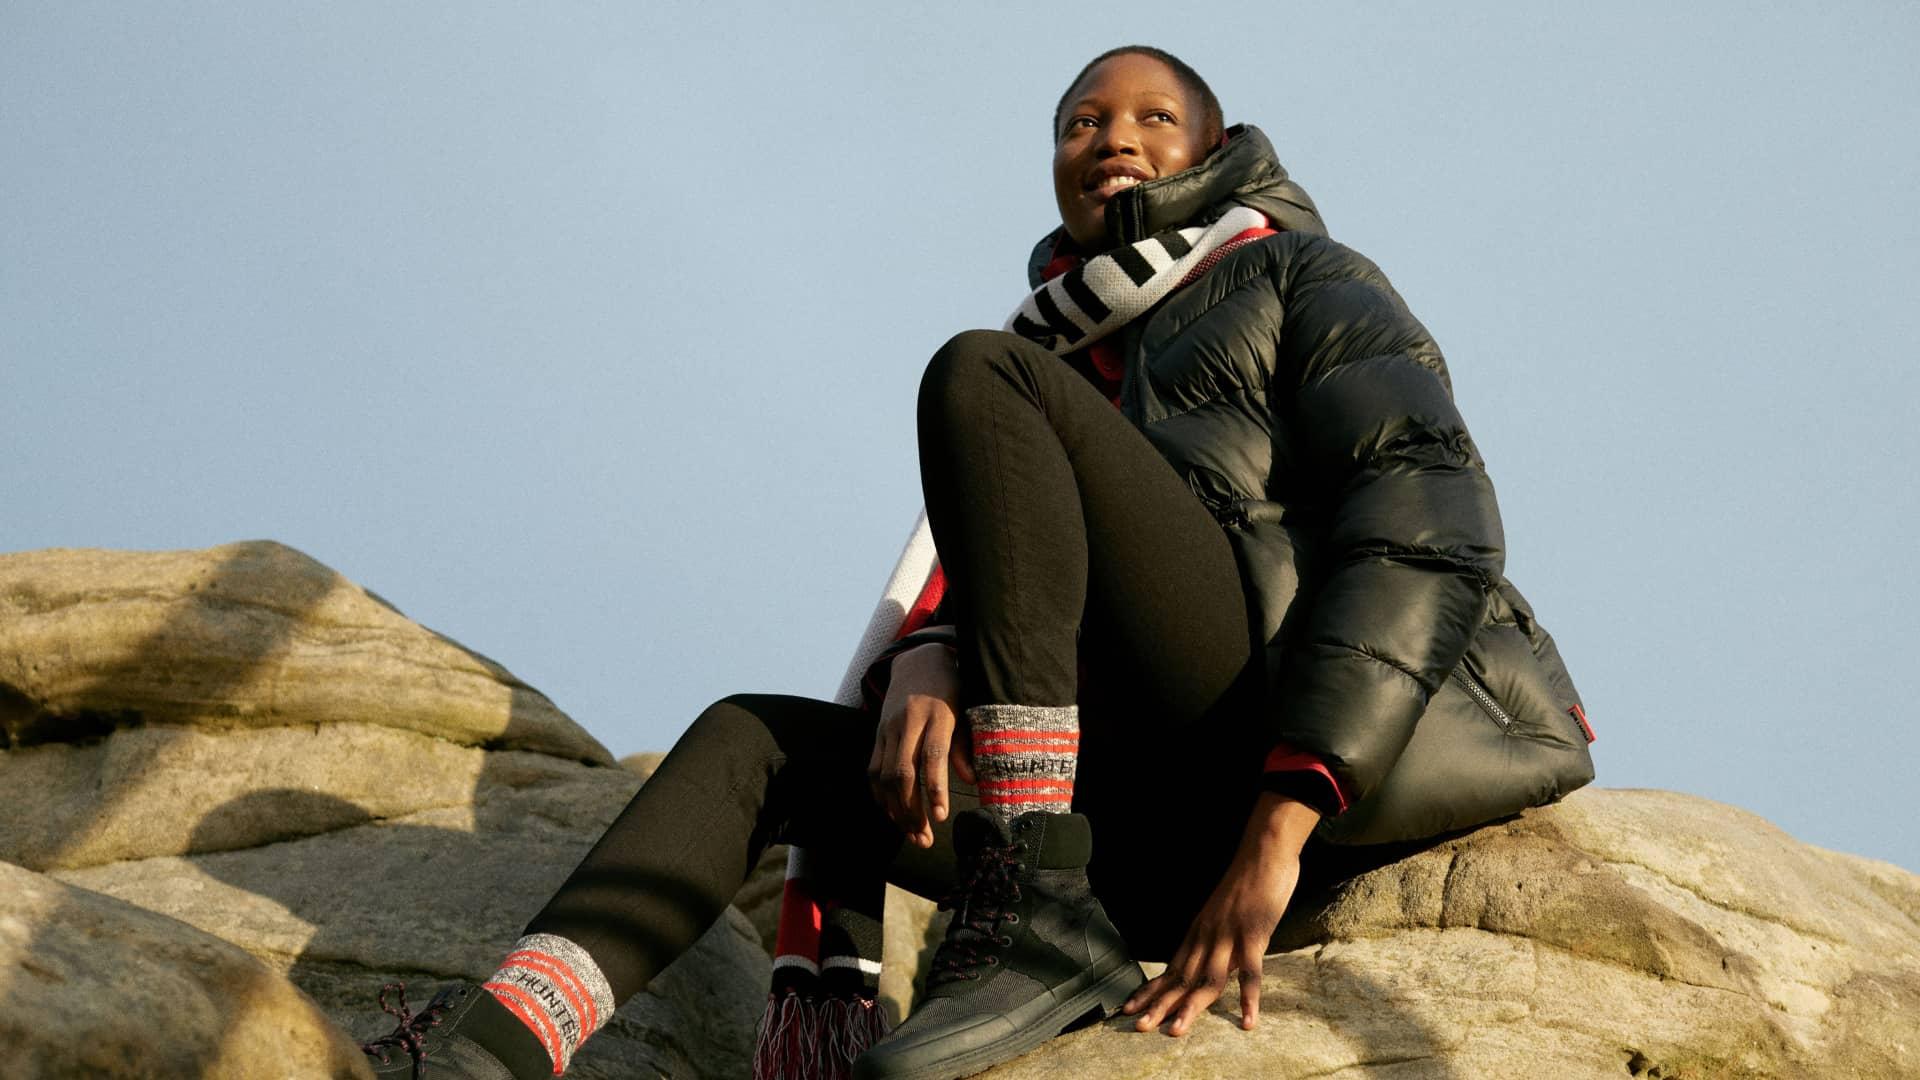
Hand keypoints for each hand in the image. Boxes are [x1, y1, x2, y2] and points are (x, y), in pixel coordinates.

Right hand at [866, 641, 970, 847]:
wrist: (919, 661)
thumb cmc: (952, 690)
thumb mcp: (967, 711)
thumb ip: (966, 745)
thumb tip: (972, 780)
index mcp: (937, 714)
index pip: (933, 755)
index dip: (935, 788)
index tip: (941, 816)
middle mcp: (908, 721)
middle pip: (903, 772)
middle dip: (912, 810)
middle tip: (925, 839)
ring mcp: (888, 727)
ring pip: (884, 775)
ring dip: (896, 810)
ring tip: (912, 834)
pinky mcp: (877, 733)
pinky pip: (872, 769)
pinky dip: (880, 796)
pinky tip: (893, 814)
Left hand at [1121, 793, 1318, 1035]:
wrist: (1262, 852)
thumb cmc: (1246, 884)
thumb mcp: (1223, 915)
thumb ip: (1218, 942)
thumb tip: (1215, 966)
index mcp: (1198, 933)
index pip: (1170, 968)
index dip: (1150, 991)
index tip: (1129, 1009)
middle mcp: (1207, 936)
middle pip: (1181, 977)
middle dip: (1160, 1004)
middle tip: (1139, 1028)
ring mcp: (1228, 935)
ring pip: (1206, 978)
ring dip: (1191, 1007)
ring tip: (1175, 1031)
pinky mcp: (1253, 934)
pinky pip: (1250, 971)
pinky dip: (1248, 998)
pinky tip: (1247, 1020)